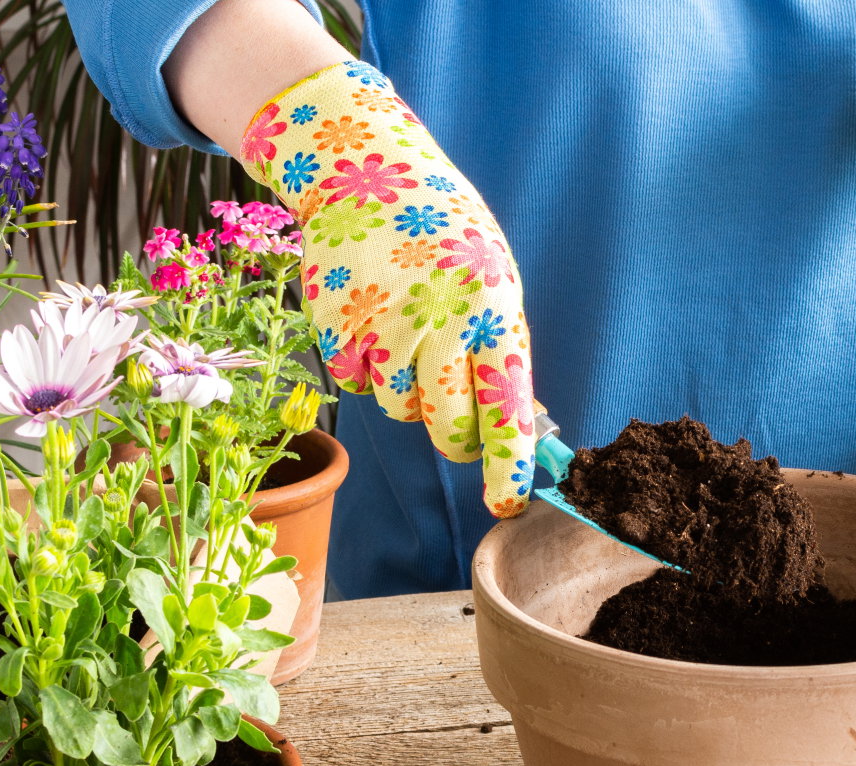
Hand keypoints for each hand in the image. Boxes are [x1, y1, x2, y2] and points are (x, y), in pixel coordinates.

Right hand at [238, 61, 535, 517]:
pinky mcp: (337, 331)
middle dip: (455, 440)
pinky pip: (360, 386)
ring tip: (409, 334)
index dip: (507, 465)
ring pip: (401, 410)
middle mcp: (439, 323)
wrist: (366, 171)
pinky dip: (368, 368)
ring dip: (408, 393)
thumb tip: (517, 429)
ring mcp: (383, 328)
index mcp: (492, 310)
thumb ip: (500, 349)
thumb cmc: (444, 237)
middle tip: (455, 428)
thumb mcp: (491, 279)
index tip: (508, 502)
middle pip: (448, 427)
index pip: (505, 408)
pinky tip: (372, 319)